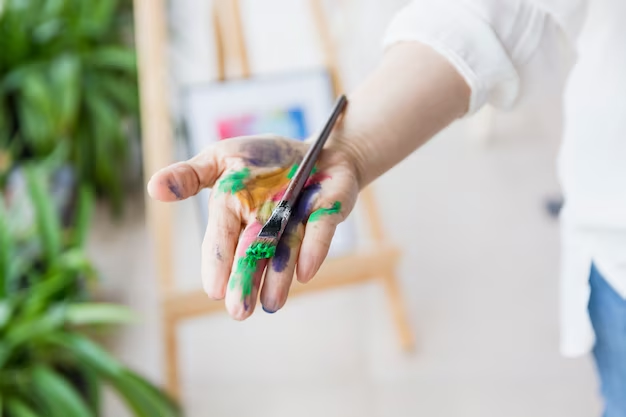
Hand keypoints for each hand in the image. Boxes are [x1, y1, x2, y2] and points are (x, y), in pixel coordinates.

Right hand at [147, 135, 359, 319]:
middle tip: (239, 311)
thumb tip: (153, 188)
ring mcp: (297, 220)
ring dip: (279, 276)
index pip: (223, 238)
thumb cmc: (263, 157)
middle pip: (253, 253)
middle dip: (245, 280)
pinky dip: (314, 249)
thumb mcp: (222, 157)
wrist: (316, 148)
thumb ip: (190, 174)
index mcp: (235, 210)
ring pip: (286, 250)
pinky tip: (306, 273)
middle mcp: (265, 222)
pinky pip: (319, 232)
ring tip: (271, 303)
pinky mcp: (326, 214)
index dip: (219, 262)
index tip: (214, 290)